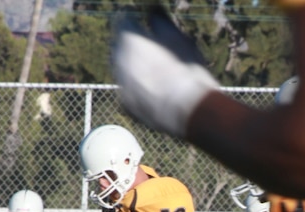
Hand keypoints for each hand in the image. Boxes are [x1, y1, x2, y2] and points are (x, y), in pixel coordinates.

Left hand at [111, 7, 219, 137]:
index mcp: (128, 38)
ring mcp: (120, 83)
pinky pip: (129, 92)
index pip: (124, 21)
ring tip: (157, 72)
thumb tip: (153, 10)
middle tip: (152, 48)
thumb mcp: (177, 37)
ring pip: (123, 70)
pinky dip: (138, 89)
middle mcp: (118, 59)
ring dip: (135, 69)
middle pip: (120, 46)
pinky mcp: (126, 105)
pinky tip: (156, 91)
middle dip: (133, 46)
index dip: (135, 20)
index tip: (145, 22)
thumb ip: (160, 20)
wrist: (186, 109)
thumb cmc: (185, 69)